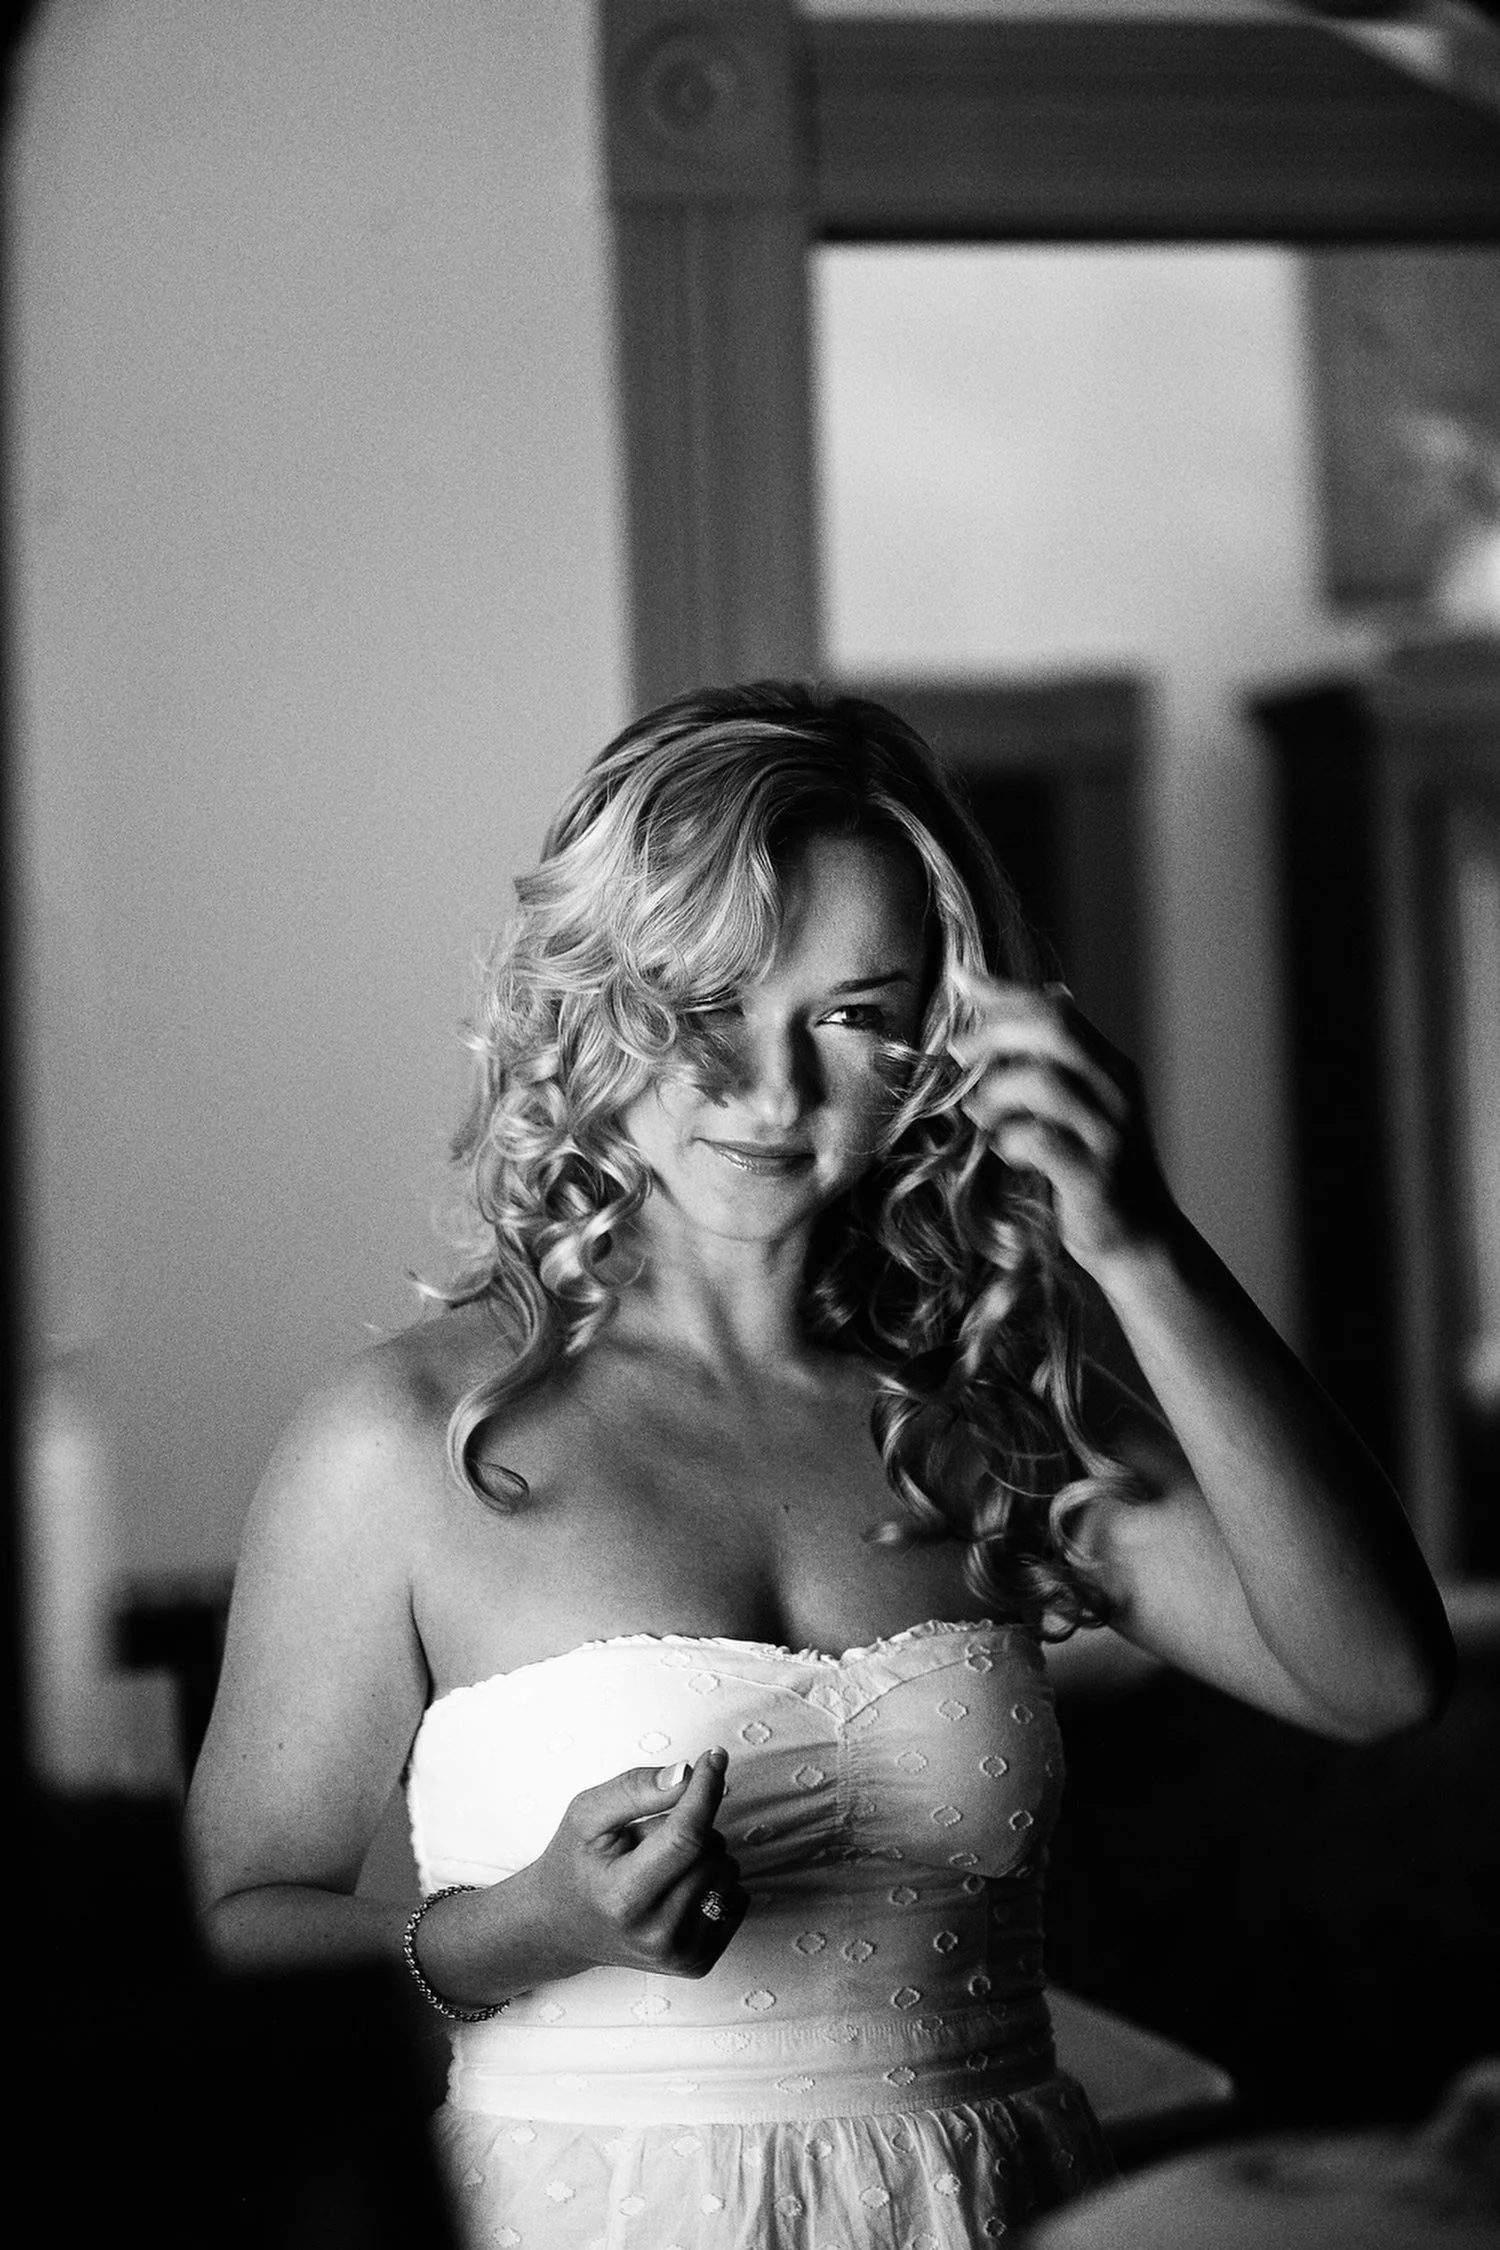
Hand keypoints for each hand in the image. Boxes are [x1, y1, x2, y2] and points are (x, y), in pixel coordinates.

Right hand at [509, 1749, 746, 1981]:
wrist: (560, 1927)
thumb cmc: (574, 1865)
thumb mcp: (587, 1815)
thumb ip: (635, 1789)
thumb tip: (686, 1775)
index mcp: (623, 1898)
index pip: (685, 1837)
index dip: (705, 1790)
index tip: (714, 1757)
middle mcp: (655, 1934)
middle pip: (709, 1849)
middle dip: (688, 1826)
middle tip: (644, 1842)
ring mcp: (680, 1953)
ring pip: (727, 1869)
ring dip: (700, 1854)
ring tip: (656, 1867)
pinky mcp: (698, 1962)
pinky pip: (737, 1897)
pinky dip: (713, 1880)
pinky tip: (676, 1887)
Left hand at [947, 969, 1175, 1277]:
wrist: (1142, 1241)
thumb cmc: (1100, 1168)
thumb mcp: (1089, 1104)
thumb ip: (1064, 1057)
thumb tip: (1049, 992)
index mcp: (1112, 1067)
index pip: (1057, 1010)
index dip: (1005, 992)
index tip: (960, 978)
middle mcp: (1116, 1092)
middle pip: (1052, 1032)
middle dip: (992, 1035)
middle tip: (956, 1054)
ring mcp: (1109, 1133)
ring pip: (1041, 1083)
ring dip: (994, 1095)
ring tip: (981, 1116)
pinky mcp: (1094, 1176)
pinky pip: (1038, 1141)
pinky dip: (1008, 1141)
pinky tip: (1006, 1151)